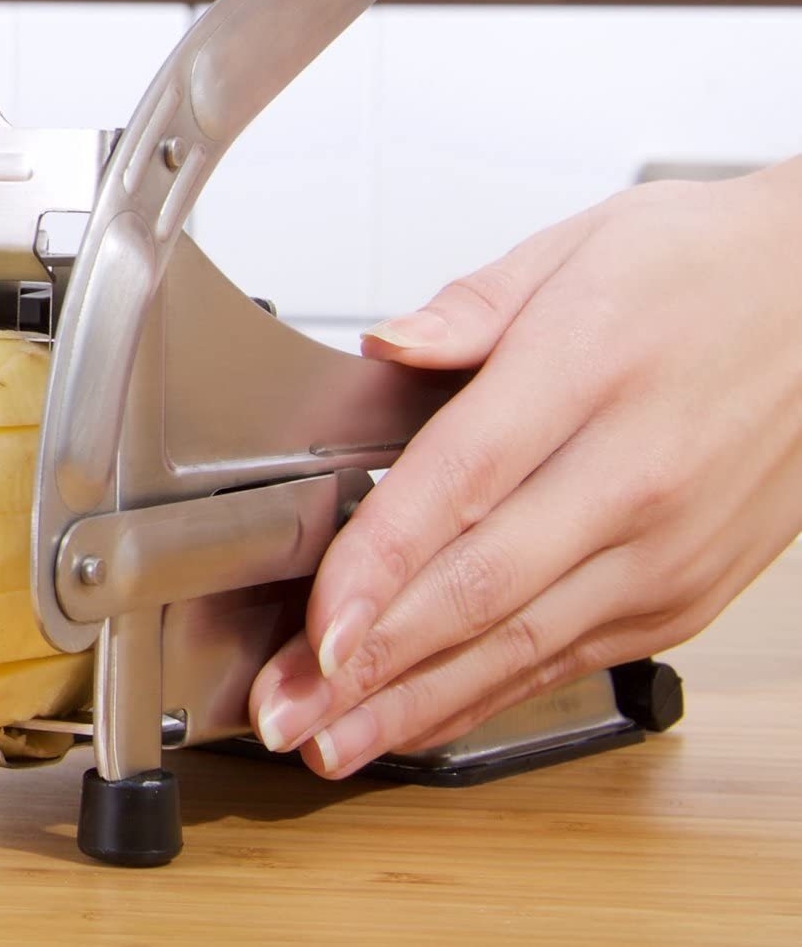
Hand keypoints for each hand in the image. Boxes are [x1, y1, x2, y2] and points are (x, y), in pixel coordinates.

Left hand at [250, 160, 801, 776]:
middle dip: (372, 663)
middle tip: (288, 708)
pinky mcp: (684, 594)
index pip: (461, 483)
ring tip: (332, 741)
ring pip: (521, 646)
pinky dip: (489, 696)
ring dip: (416, 703)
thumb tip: (388, 345)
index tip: (316, 624)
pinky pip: (569, 658)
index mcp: (585, 374)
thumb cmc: (698, 268)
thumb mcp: (574, 245)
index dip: (380, 565)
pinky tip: (424, 717)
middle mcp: (632, 478)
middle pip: (481, 588)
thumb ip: (469, 307)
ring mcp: (664, 551)